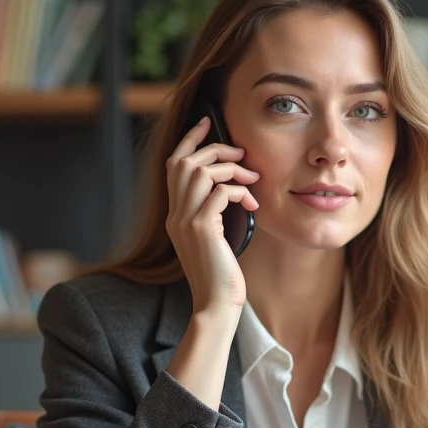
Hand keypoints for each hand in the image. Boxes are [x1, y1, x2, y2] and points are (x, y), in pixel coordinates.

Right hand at [164, 116, 259, 313]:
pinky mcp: (203, 229)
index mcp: (176, 215)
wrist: (217, 305)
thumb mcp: (214, 240)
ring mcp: (186, 221)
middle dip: (216, 149)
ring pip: (201, 172)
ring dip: (231, 170)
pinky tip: (253, 206)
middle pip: (185, 161)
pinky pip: (221, 193)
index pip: (174, 165)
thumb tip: (232, 189)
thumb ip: (214, 214)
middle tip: (241, 155)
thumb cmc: (222, 276)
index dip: (190, 140)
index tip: (207, 122)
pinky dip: (240, 192)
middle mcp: (175, 215)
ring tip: (252, 181)